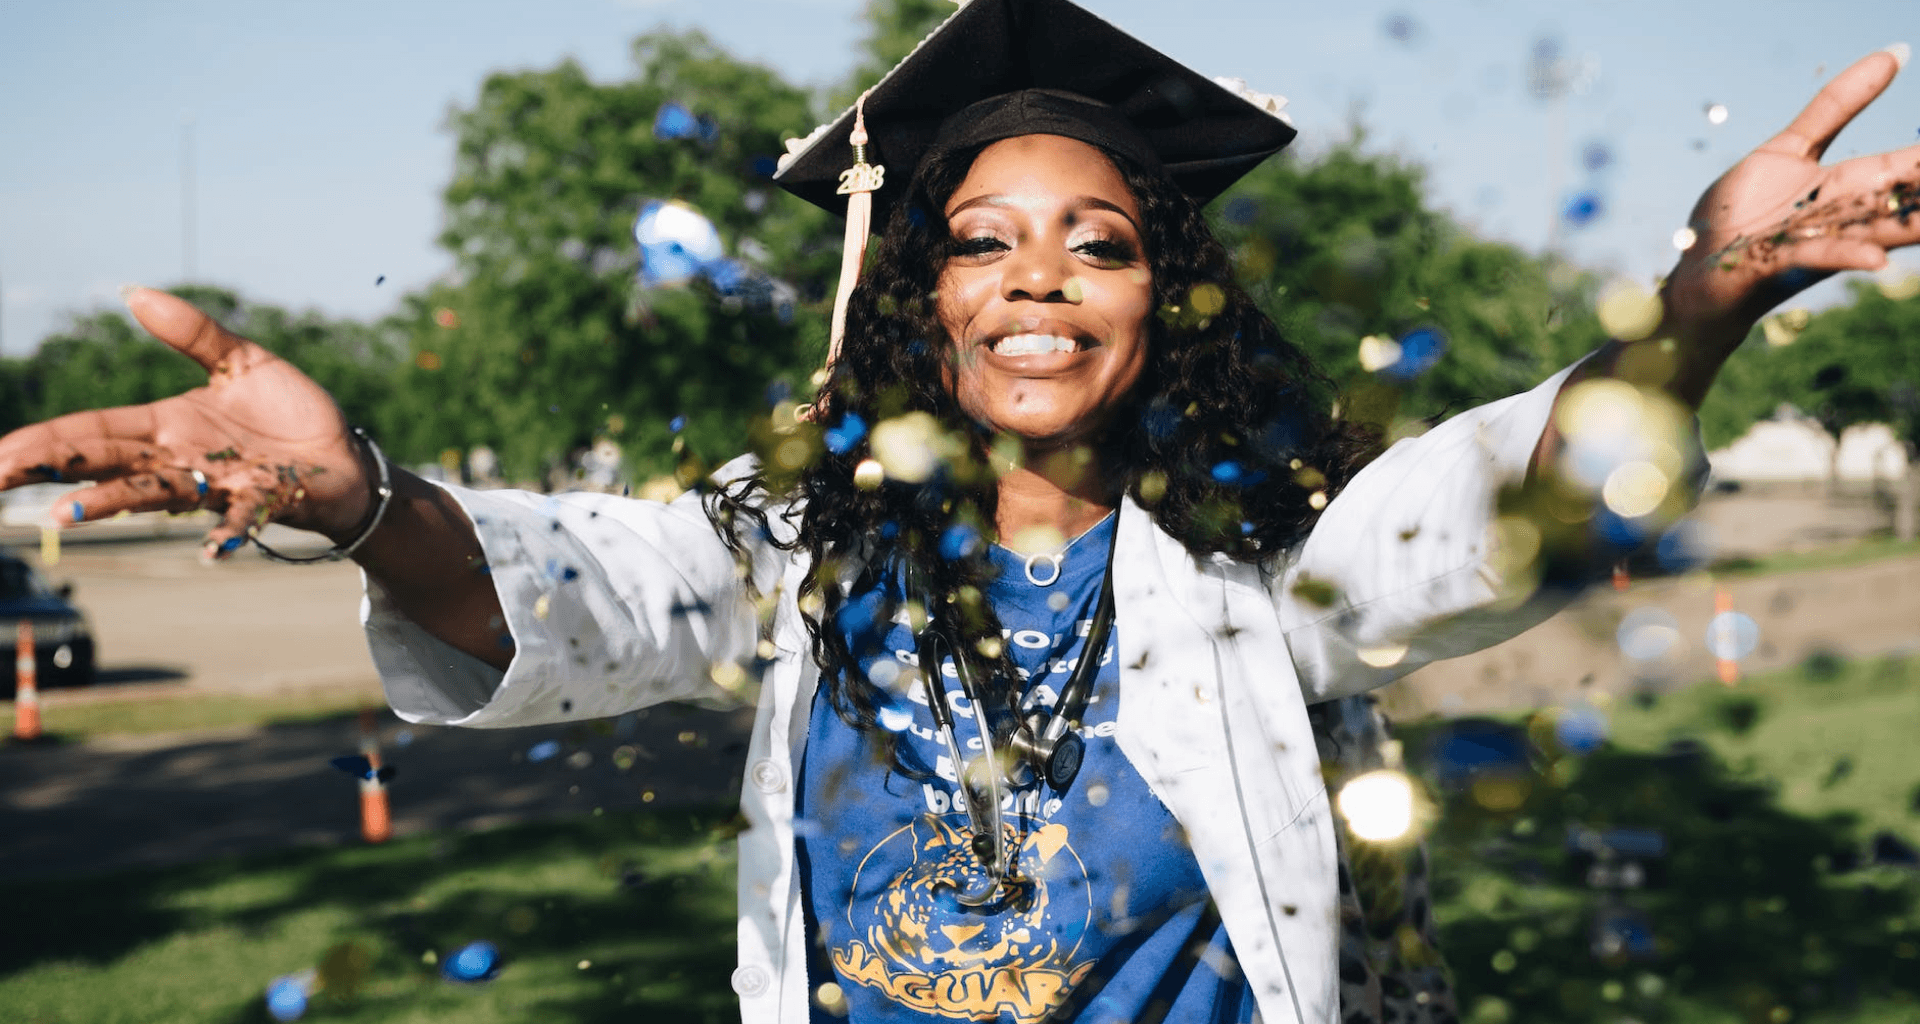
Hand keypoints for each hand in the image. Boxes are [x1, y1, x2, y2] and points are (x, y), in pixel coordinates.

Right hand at [0, 288, 373, 558]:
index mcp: (166, 425)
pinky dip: (226, 533)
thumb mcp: (242, 361)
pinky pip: (241, 518)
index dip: (44, 442)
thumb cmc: (290, 413)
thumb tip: (133, 292)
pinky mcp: (263, 499)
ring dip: (112, 503)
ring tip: (65, 513)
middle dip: (51, 471)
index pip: (91, 431)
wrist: (345, 455)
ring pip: (155, 493)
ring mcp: (218, 482)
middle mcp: (181, 459)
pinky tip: (212, 550)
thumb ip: (193, 333)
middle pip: (106, 463)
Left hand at [1663, 45, 1917, 348]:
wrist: (1700, 271)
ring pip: (1873, 233)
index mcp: (1847, 187)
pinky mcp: (1780, 263)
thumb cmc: (1741, 213)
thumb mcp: (1787, 149)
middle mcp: (1841, 217)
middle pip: (1899, 200)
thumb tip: (1893, 54)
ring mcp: (1814, 242)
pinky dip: (1845, 256)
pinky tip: (1875, 259)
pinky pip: (1817, 259)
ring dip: (1910, 228)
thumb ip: (1834, 107)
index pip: (1904, 167)